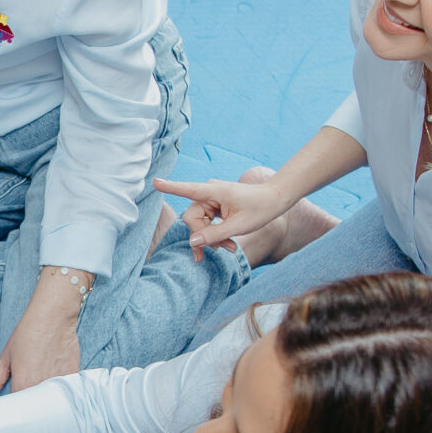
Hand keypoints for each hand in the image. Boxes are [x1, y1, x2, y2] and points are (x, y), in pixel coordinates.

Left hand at [0, 278, 83, 397]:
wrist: (53, 317)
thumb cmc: (28, 333)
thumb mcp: (6, 357)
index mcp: (23, 385)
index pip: (18, 409)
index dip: (15, 409)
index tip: (14, 406)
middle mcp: (41, 388)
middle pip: (36, 408)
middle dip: (31, 407)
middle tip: (28, 397)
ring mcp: (59, 383)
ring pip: (51, 401)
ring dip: (46, 400)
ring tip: (42, 385)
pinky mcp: (72, 377)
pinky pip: (65, 391)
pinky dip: (59, 390)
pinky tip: (55, 380)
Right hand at [152, 175, 290, 260]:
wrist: (276, 199)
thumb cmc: (261, 208)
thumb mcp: (238, 226)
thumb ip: (213, 235)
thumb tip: (192, 242)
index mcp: (214, 191)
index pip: (187, 189)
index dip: (170, 188)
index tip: (155, 182)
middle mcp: (209, 192)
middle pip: (193, 218)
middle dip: (204, 236)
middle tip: (223, 250)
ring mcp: (212, 199)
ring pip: (201, 223)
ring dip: (212, 238)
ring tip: (231, 248)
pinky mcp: (216, 205)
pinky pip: (208, 222)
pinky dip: (216, 234)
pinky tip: (228, 244)